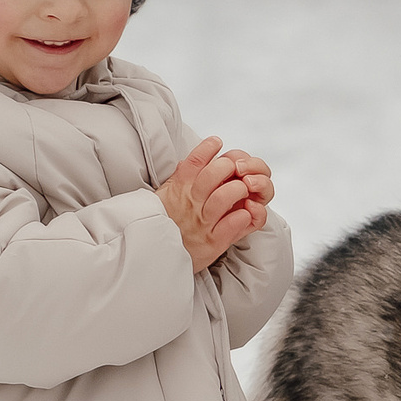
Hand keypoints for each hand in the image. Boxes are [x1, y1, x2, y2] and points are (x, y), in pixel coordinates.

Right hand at [159, 138, 274, 273]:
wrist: (155, 258)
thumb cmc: (165, 225)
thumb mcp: (163, 197)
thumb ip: (177, 180)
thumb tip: (186, 162)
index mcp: (179, 188)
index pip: (194, 160)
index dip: (207, 148)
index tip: (217, 142)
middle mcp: (191, 202)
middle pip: (215, 173)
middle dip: (231, 167)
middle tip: (237, 171)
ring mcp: (203, 222)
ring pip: (226, 195)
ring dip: (239, 189)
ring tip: (242, 190)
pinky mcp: (214, 242)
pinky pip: (235, 223)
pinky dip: (245, 215)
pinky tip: (245, 212)